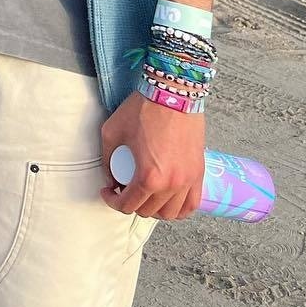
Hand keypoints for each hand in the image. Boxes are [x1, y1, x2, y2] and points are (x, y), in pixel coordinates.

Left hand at [100, 90, 205, 220]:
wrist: (173, 93)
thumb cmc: (143, 110)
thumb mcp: (112, 132)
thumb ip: (107, 160)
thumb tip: (110, 178)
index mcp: (149, 177)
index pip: (127, 205)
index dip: (112, 201)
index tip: (107, 191)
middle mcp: (171, 185)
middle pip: (148, 211)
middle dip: (131, 203)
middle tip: (123, 188)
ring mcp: (188, 181)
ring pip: (171, 213)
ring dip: (154, 208)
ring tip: (145, 194)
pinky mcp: (199, 172)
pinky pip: (192, 204)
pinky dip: (179, 208)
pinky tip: (168, 199)